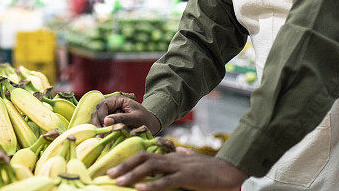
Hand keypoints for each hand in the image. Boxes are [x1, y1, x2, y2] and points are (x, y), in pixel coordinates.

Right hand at [91, 94, 160, 133]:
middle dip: (97, 122)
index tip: (105, 126)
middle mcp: (111, 104)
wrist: (150, 123)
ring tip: (100, 137)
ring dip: (97, 126)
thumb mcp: (136, 118)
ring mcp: (109, 112)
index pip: (104, 105)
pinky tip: (101, 137)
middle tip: (100, 135)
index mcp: (118, 99)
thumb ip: (121, 118)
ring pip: (96, 117)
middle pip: (97, 111)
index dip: (102, 115)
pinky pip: (100, 123)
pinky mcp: (109, 119)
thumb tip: (106, 121)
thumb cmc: (144, 118)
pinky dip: (100, 129)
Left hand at [108, 150, 247, 189]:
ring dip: (133, 175)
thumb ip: (184, 156)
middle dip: (125, 166)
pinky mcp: (188, 177)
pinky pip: (167, 181)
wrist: (229, 171)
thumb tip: (180, 150)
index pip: (145, 155)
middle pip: (144, 158)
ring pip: (152, 168)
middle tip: (109, 174)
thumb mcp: (193, 161)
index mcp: (171, 157)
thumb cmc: (210, 169)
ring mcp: (179, 167)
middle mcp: (172, 159)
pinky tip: (140, 189)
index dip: (129, 160)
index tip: (114, 168)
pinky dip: (152, 185)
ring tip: (118, 182)